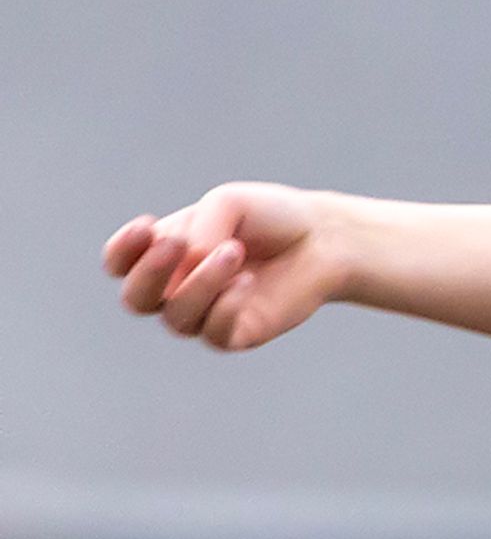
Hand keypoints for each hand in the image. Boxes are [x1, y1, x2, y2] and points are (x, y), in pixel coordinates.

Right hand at [103, 184, 343, 353]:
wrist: (323, 239)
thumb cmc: (270, 218)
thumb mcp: (227, 204)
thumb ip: (200, 229)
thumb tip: (190, 265)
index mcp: (164, 253)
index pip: (119, 264)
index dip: (122, 251)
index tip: (148, 225)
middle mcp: (178, 288)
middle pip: (136, 299)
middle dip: (150, 272)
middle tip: (180, 243)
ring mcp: (206, 314)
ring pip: (176, 318)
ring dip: (201, 283)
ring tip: (235, 251)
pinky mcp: (237, 334)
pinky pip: (213, 334)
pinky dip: (225, 307)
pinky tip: (247, 283)